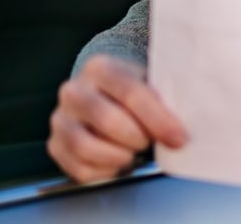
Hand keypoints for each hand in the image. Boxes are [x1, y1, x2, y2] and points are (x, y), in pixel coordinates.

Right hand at [47, 55, 187, 182]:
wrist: (104, 91)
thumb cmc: (135, 90)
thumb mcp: (149, 81)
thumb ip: (164, 96)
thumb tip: (185, 126)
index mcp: (101, 68)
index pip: (131, 94)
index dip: (158, 119)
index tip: (179, 137)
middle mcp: (74, 91)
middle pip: (108, 121)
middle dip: (138, 138)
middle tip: (151, 142)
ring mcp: (61, 119)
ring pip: (87, 147)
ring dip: (120, 155)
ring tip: (134, 151)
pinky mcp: (55, 145)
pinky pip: (79, 168)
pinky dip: (105, 171)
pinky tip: (120, 162)